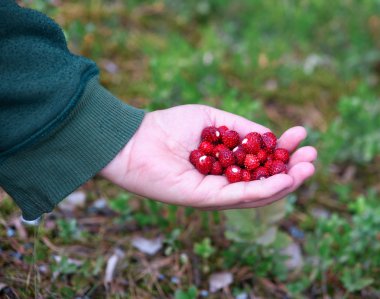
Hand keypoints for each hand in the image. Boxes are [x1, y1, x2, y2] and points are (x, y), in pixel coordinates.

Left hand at [99, 105, 316, 209]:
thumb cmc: (170, 126)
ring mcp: (215, 192)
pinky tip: (284, 178)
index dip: (283, 149)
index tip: (302, 135)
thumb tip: (269, 135)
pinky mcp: (205, 199)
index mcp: (225, 163)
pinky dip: (264, 189)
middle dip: (290, 169)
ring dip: (284, 182)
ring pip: (256, 193)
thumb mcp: (213, 120)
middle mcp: (222, 180)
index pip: (260, 161)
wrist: (136, 139)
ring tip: (307, 168)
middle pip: (263, 181)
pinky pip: (239, 196)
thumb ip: (241, 128)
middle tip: (313, 157)